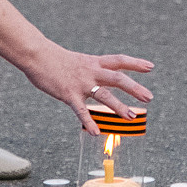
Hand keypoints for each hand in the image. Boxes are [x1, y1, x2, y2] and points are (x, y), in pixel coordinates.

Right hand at [22, 43, 154, 135]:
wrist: (36, 54)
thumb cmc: (53, 58)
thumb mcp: (77, 61)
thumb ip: (88, 70)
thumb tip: (97, 79)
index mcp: (93, 62)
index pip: (119, 60)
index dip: (135, 63)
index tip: (151, 67)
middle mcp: (90, 71)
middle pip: (117, 78)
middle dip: (134, 88)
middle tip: (149, 97)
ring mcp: (80, 83)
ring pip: (104, 95)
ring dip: (119, 106)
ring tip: (131, 116)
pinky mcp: (68, 94)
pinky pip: (81, 110)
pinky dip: (89, 121)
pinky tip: (96, 132)